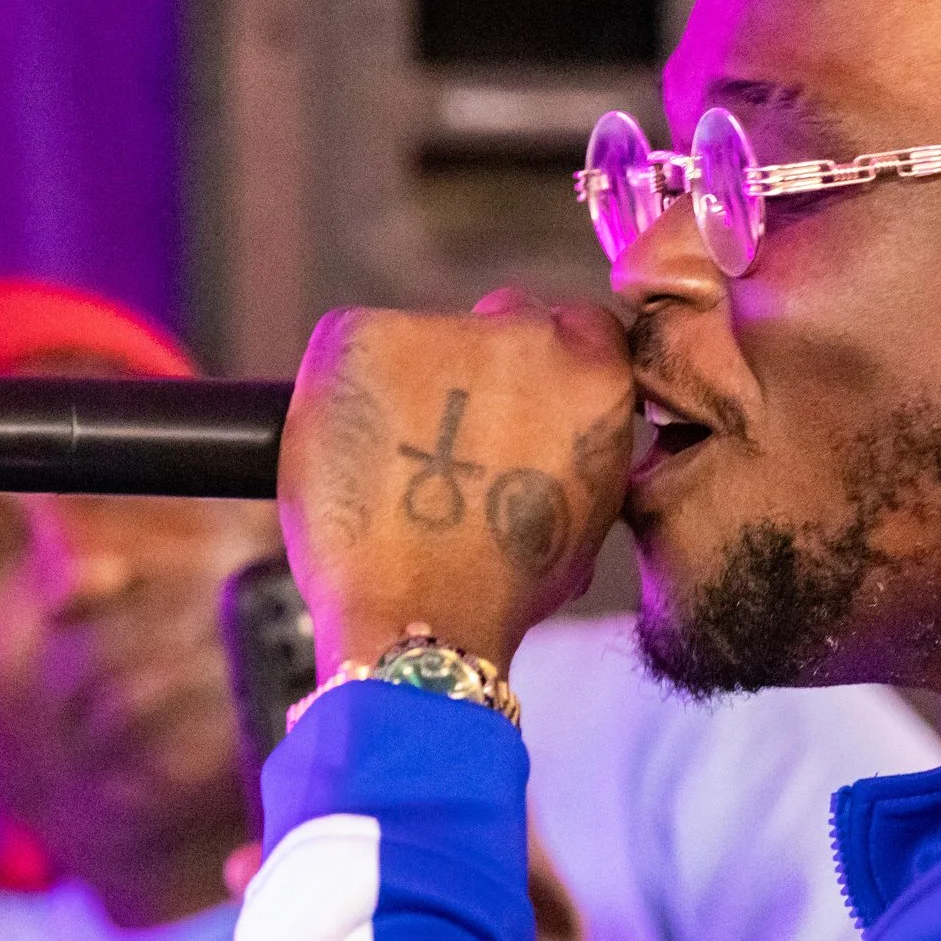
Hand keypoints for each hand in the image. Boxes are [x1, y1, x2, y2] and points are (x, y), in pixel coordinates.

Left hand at [277, 290, 634, 671]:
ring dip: (408, 386)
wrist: (421, 616)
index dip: (539, 370)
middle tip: (444, 447)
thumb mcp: (587, 509)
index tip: (510, 404)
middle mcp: (525, 334)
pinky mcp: (361, 334)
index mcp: (593, 374)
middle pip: (497, 324)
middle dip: (472, 374)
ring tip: (394, 469)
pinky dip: (346, 391)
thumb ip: (577, 439)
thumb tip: (547, 420)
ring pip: (420, 341)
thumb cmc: (500, 586)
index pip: (577, 327)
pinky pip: (353, 347)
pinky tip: (355, 457)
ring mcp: (440, 328)